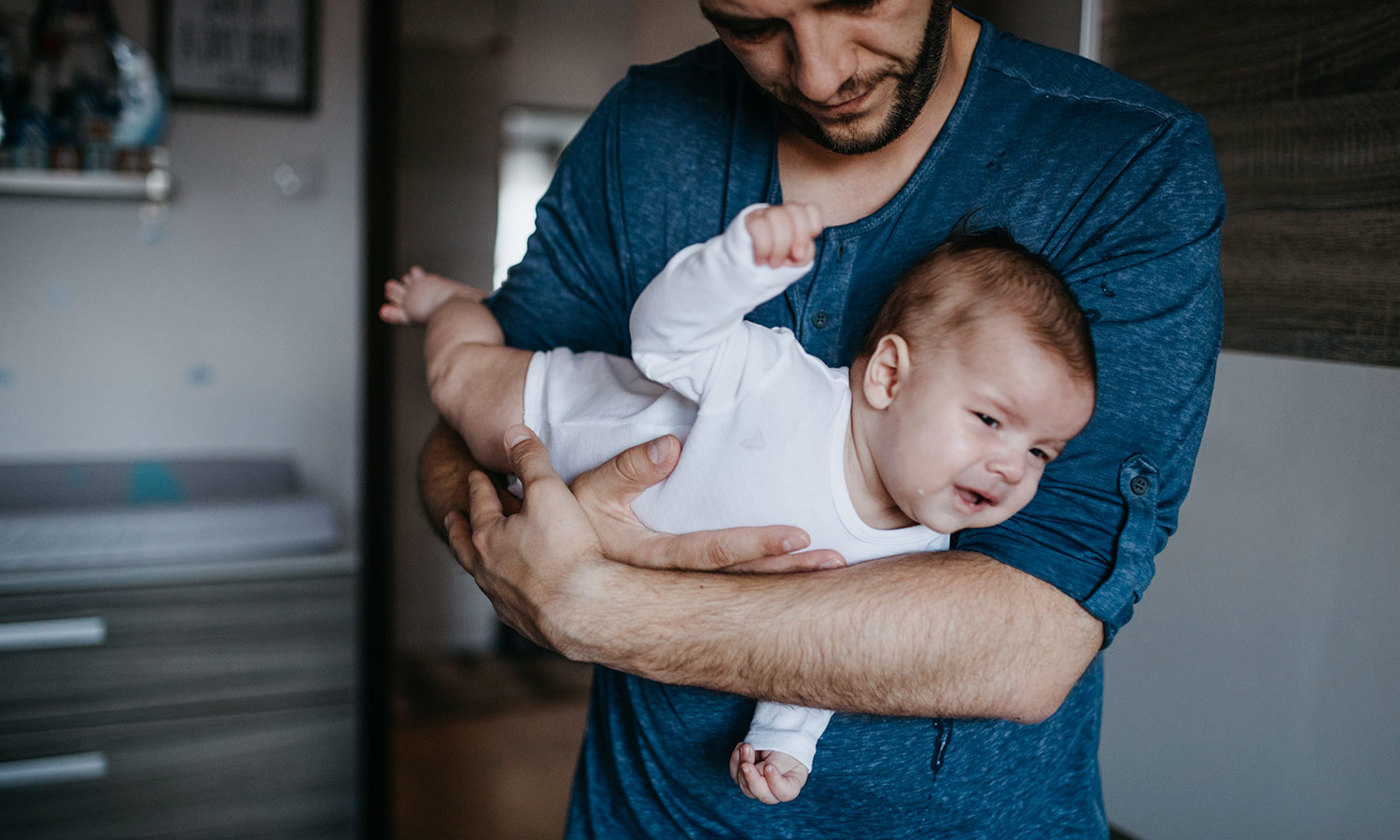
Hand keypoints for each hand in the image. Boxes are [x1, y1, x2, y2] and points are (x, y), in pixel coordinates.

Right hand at [567, 432, 843, 573]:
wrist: (544, 570)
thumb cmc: (565, 522)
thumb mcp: (587, 491)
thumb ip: (629, 468)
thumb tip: (673, 445)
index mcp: (648, 560)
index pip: (710, 553)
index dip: (755, 545)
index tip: (799, 536)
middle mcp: (667, 584)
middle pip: (737, 582)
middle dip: (789, 574)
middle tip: (838, 563)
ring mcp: (674, 592)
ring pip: (738, 591)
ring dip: (786, 582)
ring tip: (832, 570)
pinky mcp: (677, 591)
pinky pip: (727, 592)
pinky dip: (764, 589)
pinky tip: (797, 580)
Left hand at [728, 742, 808, 803]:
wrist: (777, 733)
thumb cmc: (787, 744)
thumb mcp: (786, 752)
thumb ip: (774, 764)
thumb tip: (755, 772)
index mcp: (791, 785)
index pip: (784, 793)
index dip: (775, 783)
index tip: (769, 767)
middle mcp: (774, 789)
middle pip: (762, 794)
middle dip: (752, 779)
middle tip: (746, 765)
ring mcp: (758, 785)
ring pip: (745, 786)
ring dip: (743, 764)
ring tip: (746, 747)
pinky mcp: (744, 777)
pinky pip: (735, 774)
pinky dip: (735, 761)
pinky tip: (740, 747)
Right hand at [746, 203, 822, 266]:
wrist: (746, 270)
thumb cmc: (775, 262)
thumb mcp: (795, 261)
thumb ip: (805, 254)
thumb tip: (800, 252)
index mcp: (796, 218)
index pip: (811, 209)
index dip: (813, 227)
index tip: (805, 246)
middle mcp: (781, 212)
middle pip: (796, 210)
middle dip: (800, 237)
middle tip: (795, 257)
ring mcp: (763, 214)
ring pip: (777, 215)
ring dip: (780, 246)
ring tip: (775, 263)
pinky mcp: (748, 221)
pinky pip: (759, 226)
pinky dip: (763, 247)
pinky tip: (761, 260)